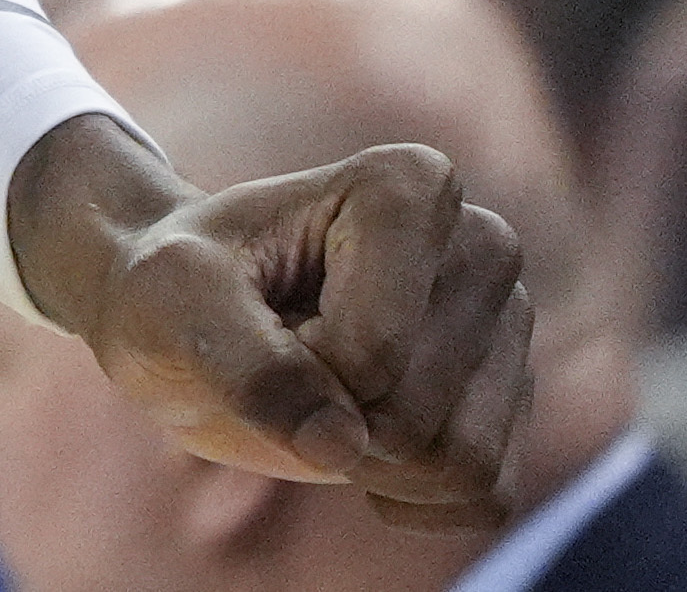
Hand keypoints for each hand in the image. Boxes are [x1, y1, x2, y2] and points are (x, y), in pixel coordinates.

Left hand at [27, 119, 534, 531]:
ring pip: (460, 464)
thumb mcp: (173, 300)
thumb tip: (340, 446)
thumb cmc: (177, 288)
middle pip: (417, 416)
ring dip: (368, 461)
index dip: (299, 362)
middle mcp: (483, 247)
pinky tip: (359, 442)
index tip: (261, 308)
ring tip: (322, 393)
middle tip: (286, 357)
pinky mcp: (513, 402)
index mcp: (411, 187)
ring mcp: (508, 327)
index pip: (373, 350)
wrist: (187, 313)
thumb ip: (244, 361)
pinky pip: (484, 499)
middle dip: (330, 416)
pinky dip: (406, 496)